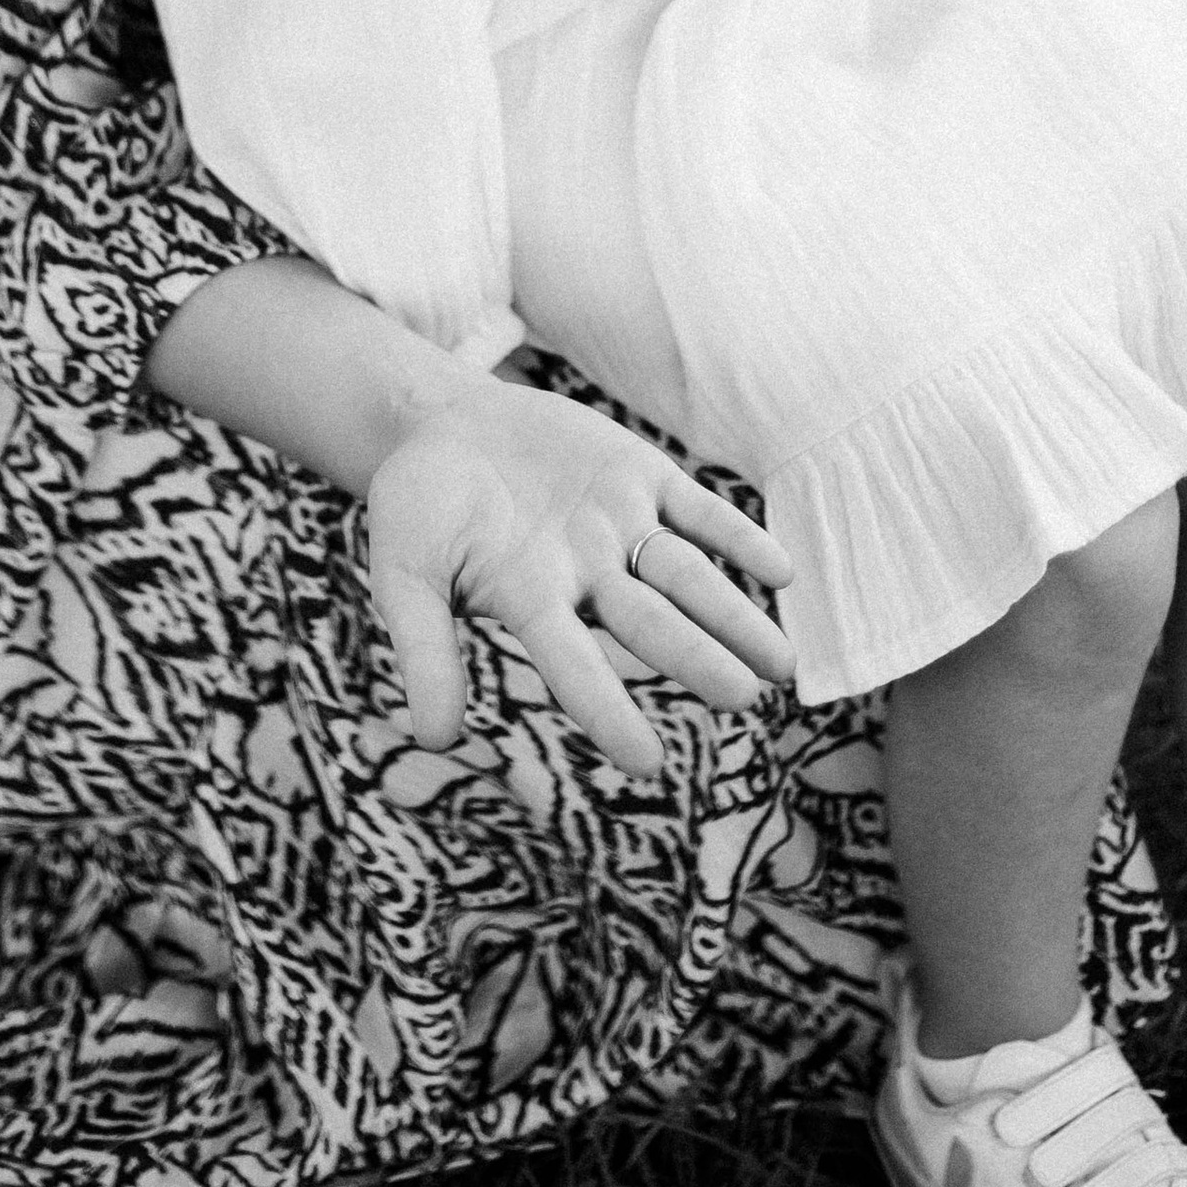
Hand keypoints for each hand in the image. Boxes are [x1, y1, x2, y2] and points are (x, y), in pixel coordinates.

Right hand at [365, 378, 795, 779]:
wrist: (442, 423)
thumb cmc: (416, 505)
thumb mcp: (402, 573)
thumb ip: (422, 648)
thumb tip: (435, 738)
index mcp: (531, 603)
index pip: (574, 667)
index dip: (608, 711)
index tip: (648, 762)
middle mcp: (586, 574)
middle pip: (651, 624)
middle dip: (697, 659)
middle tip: (746, 698)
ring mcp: (618, 523)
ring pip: (688, 575)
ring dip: (735, 616)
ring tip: (783, 666)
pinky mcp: (640, 473)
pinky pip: (699, 509)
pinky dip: (739, 536)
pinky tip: (780, 571)